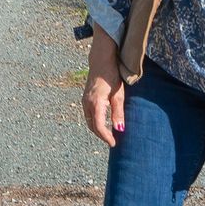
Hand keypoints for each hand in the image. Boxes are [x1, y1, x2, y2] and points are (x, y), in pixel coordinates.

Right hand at [81, 28, 125, 147]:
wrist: (101, 62)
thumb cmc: (112, 76)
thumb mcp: (118, 95)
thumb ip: (118, 113)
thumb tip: (120, 129)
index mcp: (96, 104)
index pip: (99, 127)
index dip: (106, 137)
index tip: (114, 143)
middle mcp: (87, 104)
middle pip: (92, 126)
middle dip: (102, 135)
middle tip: (112, 140)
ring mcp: (84, 101)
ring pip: (89, 121)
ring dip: (98, 129)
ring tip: (108, 133)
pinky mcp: (85, 99)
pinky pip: (88, 115)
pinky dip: (95, 122)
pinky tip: (103, 122)